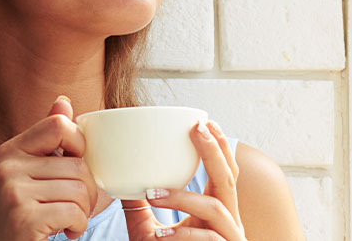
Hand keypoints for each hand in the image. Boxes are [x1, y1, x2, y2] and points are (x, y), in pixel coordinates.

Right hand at [0, 96, 100, 240]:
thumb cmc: (27, 217)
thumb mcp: (34, 175)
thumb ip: (49, 141)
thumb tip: (63, 101)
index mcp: (10, 151)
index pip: (59, 126)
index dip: (80, 147)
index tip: (75, 169)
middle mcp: (7, 167)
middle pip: (78, 165)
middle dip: (88, 192)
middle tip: (74, 208)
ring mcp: (12, 191)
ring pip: (80, 190)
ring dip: (83, 212)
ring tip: (67, 221)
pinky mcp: (23, 217)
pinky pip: (74, 212)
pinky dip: (78, 227)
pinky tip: (65, 232)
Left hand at [122, 120, 244, 240]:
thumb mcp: (150, 232)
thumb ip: (140, 210)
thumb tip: (123, 183)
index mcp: (217, 212)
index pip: (224, 174)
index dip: (219, 147)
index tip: (203, 123)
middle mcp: (229, 222)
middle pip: (229, 180)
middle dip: (214, 152)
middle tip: (196, 129)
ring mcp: (229, 238)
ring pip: (215, 208)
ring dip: (182, 198)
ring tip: (151, 194)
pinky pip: (208, 239)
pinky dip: (182, 235)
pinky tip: (160, 234)